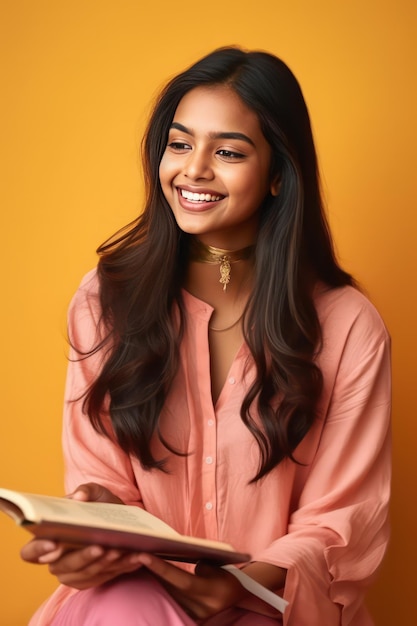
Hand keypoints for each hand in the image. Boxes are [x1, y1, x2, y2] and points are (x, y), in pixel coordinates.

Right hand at [20, 483, 143, 588]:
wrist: (122, 522)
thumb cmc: (101, 506)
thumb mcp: (96, 492)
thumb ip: (86, 490)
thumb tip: (79, 496)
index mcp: (48, 537)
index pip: (30, 552)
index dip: (38, 550)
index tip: (54, 543)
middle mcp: (55, 559)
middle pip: (62, 566)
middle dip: (82, 557)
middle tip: (99, 547)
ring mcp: (72, 573)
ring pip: (84, 574)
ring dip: (103, 563)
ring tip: (119, 550)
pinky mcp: (89, 580)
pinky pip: (102, 578)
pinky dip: (118, 568)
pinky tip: (133, 557)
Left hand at [135, 554, 245, 619]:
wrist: (236, 594)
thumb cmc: (225, 573)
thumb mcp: (216, 565)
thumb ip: (195, 562)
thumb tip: (173, 554)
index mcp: (213, 592)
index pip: (182, 581)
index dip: (162, 568)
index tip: (143, 555)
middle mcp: (203, 608)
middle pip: (170, 590)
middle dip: (150, 572)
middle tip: (131, 555)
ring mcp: (195, 616)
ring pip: (167, 596)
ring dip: (150, 580)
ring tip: (133, 562)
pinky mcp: (189, 618)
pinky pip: (169, 602)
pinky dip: (158, 588)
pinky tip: (145, 576)